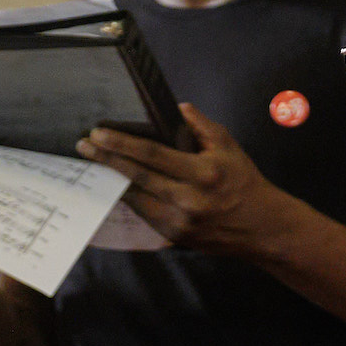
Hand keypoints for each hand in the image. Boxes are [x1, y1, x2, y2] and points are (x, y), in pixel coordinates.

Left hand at [78, 103, 289, 253]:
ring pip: (136, 198)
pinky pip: (144, 213)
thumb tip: (174, 108)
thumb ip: (200, 126)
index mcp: (203, 173)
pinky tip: (116, 183)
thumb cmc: (244, 182)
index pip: (153, 155)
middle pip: (137, 177)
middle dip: (107, 160)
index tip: (98, 134)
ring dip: (112, 179)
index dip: (122, 144)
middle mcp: (189, 200)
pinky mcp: (174, 237)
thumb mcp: (229, 146)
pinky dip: (128, 197)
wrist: (261, 227)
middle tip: (83, 146)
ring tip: (93, 163)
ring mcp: (179, 222)